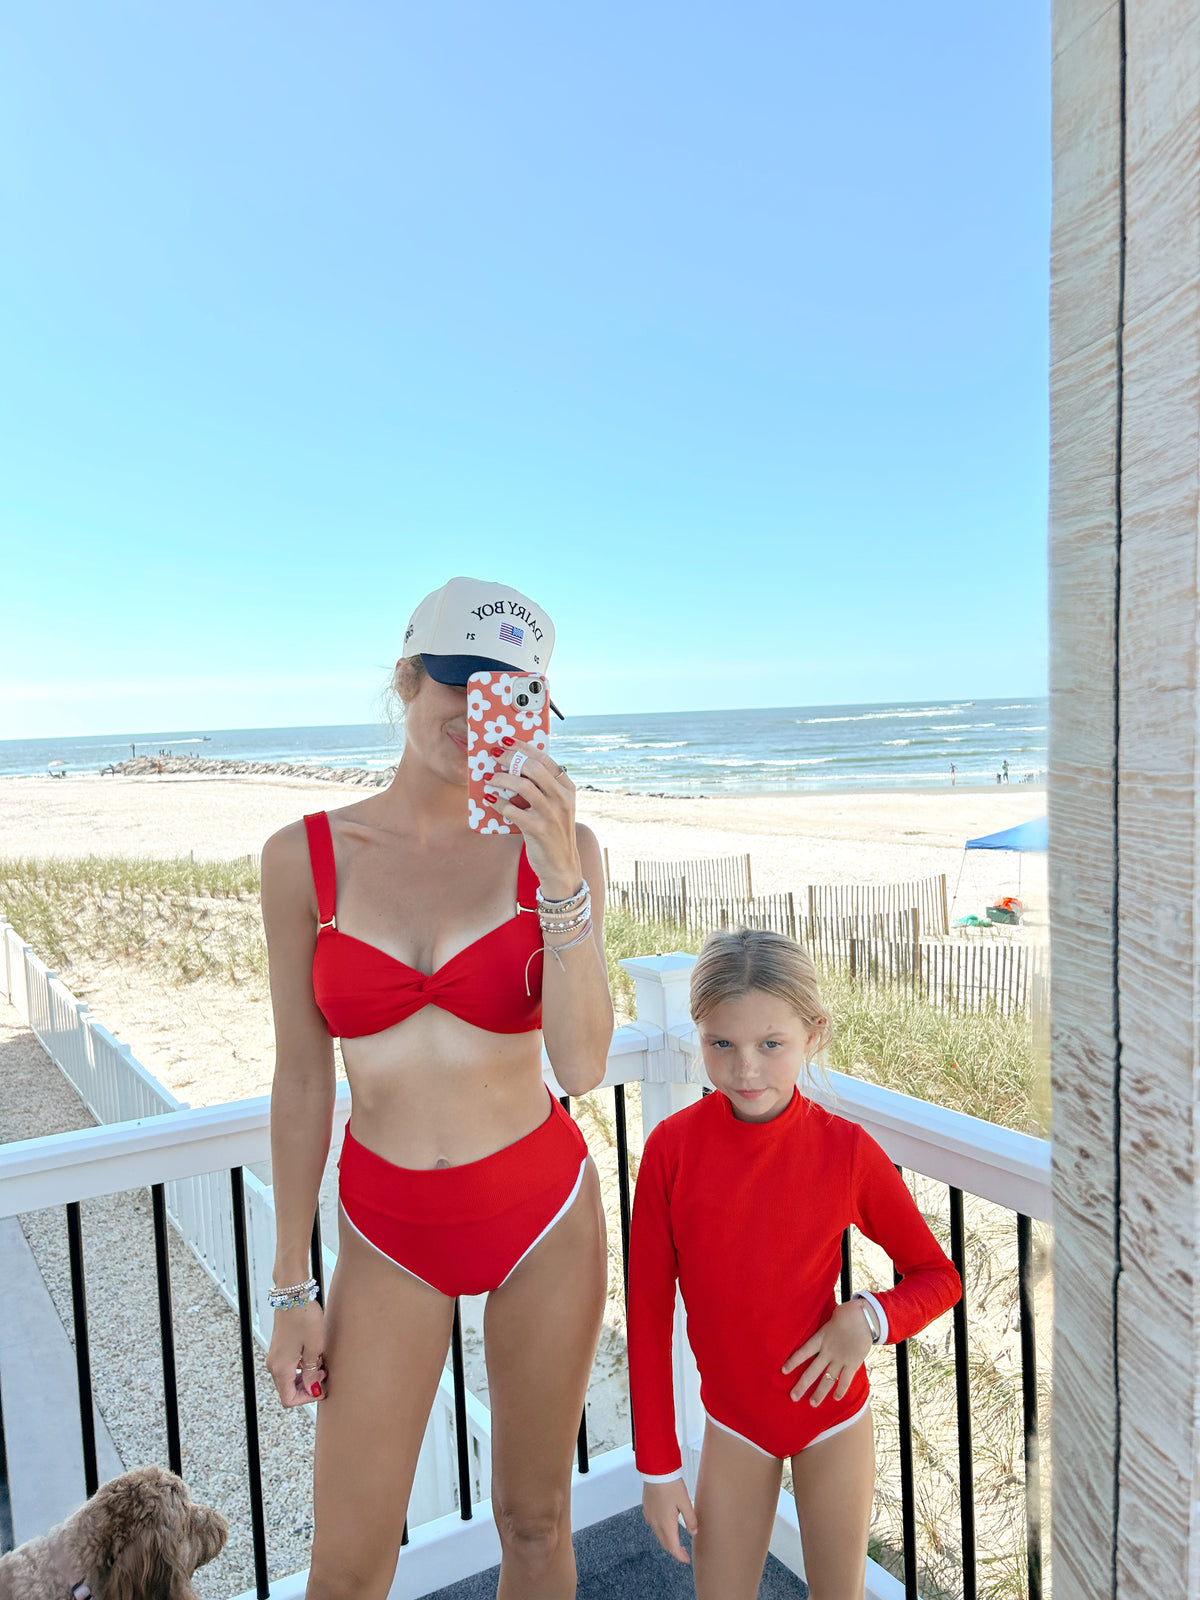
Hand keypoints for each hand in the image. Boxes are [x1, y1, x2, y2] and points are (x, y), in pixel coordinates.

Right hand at [267, 1300, 326, 1405]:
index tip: (321, 1389)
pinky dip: (302, 1366)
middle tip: (324, 1375)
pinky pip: (289, 1366)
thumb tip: (312, 1390)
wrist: (293, 1295)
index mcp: (281, 1368)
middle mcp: (274, 1365)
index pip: (289, 1399)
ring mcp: (276, 1356)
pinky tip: (315, 1355)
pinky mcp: (280, 1348)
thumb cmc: (304, 1318)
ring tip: (322, 1364)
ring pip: (289, 1378)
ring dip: (306, 1376)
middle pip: (288, 1390)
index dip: (306, 1399)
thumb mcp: (314, 1347)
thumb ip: (312, 1373)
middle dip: (307, 1387)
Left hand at [485, 740, 580, 897]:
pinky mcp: (538, 830)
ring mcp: (551, 814)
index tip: (506, 740)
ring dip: (501, 779)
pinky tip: (491, 801)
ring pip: (522, 785)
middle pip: (532, 768)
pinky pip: (512, 810)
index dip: (523, 747)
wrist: (561, 867)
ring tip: (489, 778)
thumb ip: (544, 789)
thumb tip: (515, 767)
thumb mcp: (557, 808)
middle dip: (509, 758)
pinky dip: (498, 803)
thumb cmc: (554, 833)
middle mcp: (562, 799)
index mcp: (568, 789)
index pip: (545, 759)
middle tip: (494, 757)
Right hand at [641, 1478, 697, 1563]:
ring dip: (668, 1541)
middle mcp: (655, 1523)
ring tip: (677, 1541)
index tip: (687, 1560)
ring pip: (659, 1535)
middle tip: (684, 1552)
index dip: (680, 1556)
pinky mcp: (647, 1509)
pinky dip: (661, 1531)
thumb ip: (690, 1519)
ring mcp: (649, 1516)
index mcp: (666, 1524)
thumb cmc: (671, 1485)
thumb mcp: (685, 1501)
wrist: (655, 1471)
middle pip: (665, 1543)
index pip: (673, 1547)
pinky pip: (654, 1526)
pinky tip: (667, 1526)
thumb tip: (694, 1532)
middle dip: (674, 1550)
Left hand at [782, 1300, 873, 1404]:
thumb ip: (825, 1325)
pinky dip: (841, 1389)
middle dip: (802, 1385)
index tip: (783, 1371)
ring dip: (820, 1392)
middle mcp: (828, 1351)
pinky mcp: (853, 1363)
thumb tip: (820, 1320)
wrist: (866, 1317)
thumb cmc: (848, 1313)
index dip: (793, 1362)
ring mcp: (840, 1358)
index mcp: (821, 1338)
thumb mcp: (831, 1317)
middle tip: (793, 1397)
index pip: (803, 1352)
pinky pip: (846, 1379)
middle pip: (812, 1371)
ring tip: (813, 1403)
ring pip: (828, 1379)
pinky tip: (836, 1399)